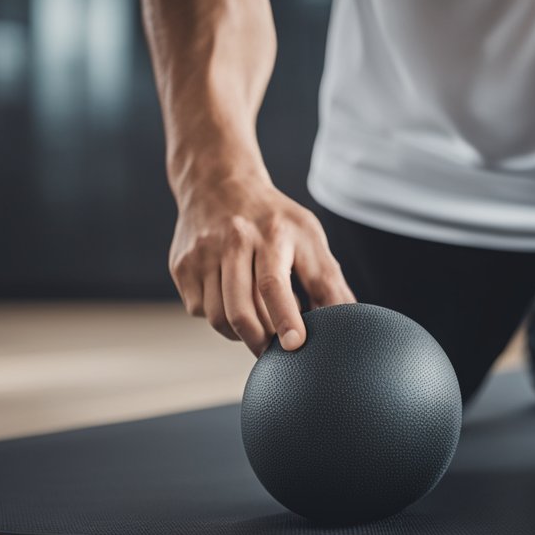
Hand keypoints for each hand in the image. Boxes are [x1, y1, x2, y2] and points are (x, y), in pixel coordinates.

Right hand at [169, 173, 354, 354]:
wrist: (218, 182)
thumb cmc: (274, 218)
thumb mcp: (309, 236)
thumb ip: (329, 279)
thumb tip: (352, 321)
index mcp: (272, 233)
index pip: (274, 283)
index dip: (285, 317)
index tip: (295, 344)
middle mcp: (234, 240)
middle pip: (241, 309)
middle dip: (262, 341)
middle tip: (277, 351)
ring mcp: (202, 252)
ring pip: (218, 317)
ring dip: (241, 333)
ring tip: (259, 323)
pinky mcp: (181, 265)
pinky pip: (200, 311)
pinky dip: (220, 318)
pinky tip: (234, 302)